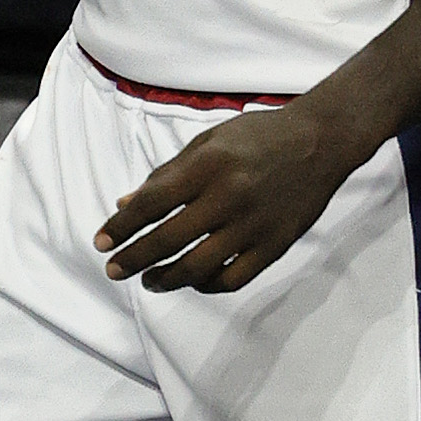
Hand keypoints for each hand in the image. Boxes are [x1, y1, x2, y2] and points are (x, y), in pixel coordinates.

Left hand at [94, 98, 358, 293]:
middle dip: (134, 259)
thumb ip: (166, 174)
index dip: (122, 226)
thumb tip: (125, 205)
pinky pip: (234, 278)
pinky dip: (207, 285)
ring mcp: (253, 225)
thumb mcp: (207, 142)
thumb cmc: (256, 136)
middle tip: (114, 270)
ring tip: (148, 281)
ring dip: (166, 279)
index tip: (101, 242)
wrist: (319, 142)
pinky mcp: (275, 246)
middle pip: (170, 239)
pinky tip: (191, 282)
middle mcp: (228, 197)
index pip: (152, 203)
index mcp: (207, 165)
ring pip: (199, 267)